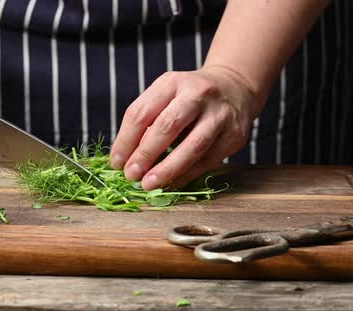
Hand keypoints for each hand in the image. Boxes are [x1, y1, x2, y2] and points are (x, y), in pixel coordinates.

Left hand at [109, 66, 259, 189]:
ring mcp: (219, 114)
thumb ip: (147, 122)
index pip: (142, 112)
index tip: (116, 163)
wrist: (235, 87)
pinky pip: (208, 159)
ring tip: (149, 184)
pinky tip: (171, 183)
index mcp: (172, 83)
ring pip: (193, 145)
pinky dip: (187, 174)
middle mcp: (197, 94)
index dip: (126, 140)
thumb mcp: (166, 96)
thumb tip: (124, 159)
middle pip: (167, 126)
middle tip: (131, 175)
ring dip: (168, 168)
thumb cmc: (189, 98)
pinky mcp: (234, 134)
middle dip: (146, 154)